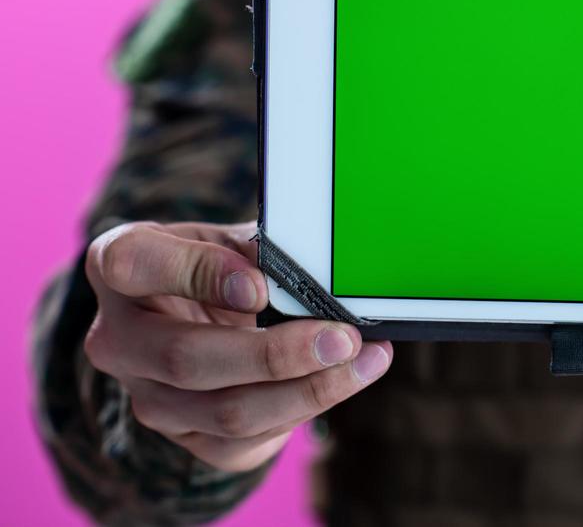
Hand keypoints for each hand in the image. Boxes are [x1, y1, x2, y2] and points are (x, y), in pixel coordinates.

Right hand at [82, 221, 392, 472]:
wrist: (197, 313)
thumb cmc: (218, 263)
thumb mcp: (232, 239)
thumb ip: (261, 252)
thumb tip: (321, 280)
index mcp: (118, 264)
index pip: (134, 264)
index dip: (200, 274)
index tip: (260, 285)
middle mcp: (117, 337)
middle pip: (186, 359)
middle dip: (276, 354)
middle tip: (342, 338)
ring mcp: (145, 394)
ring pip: (224, 412)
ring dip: (308, 391)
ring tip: (366, 360)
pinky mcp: (182, 435)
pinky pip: (244, 441)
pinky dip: (305, 411)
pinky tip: (345, 382)